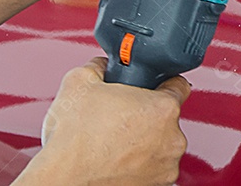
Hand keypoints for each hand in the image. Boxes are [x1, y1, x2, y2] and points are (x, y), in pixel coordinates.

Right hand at [15, 57, 190, 185]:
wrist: (62, 182)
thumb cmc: (73, 142)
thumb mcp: (79, 82)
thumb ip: (99, 66)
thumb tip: (102, 66)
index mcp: (163, 108)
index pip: (178, 85)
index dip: (161, 81)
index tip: (150, 86)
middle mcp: (173, 139)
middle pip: (166, 117)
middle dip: (145, 115)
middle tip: (119, 117)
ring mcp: (166, 166)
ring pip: (160, 144)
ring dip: (143, 141)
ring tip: (114, 141)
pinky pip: (152, 167)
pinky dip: (138, 164)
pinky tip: (116, 160)